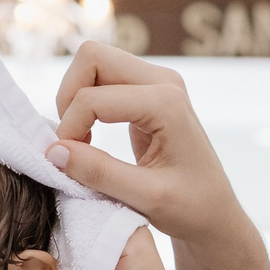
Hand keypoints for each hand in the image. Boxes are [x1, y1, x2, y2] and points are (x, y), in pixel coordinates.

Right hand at [46, 43, 242, 245]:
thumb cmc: (191, 208)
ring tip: (80, 142)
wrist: (215, 213)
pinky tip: (91, 140)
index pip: (94, 97)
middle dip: (69, 97)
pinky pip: (104, 79)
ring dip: (76, 100)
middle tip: (70, 140)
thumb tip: (53, 150)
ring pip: (95, 63)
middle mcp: (163, 81)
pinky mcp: (148, 91)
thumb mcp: (146, 197)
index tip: (66, 162)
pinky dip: (87, 105)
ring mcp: (157, 82)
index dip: (70, 128)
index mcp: (166, 104)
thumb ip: (98, 172)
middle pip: (92, 57)